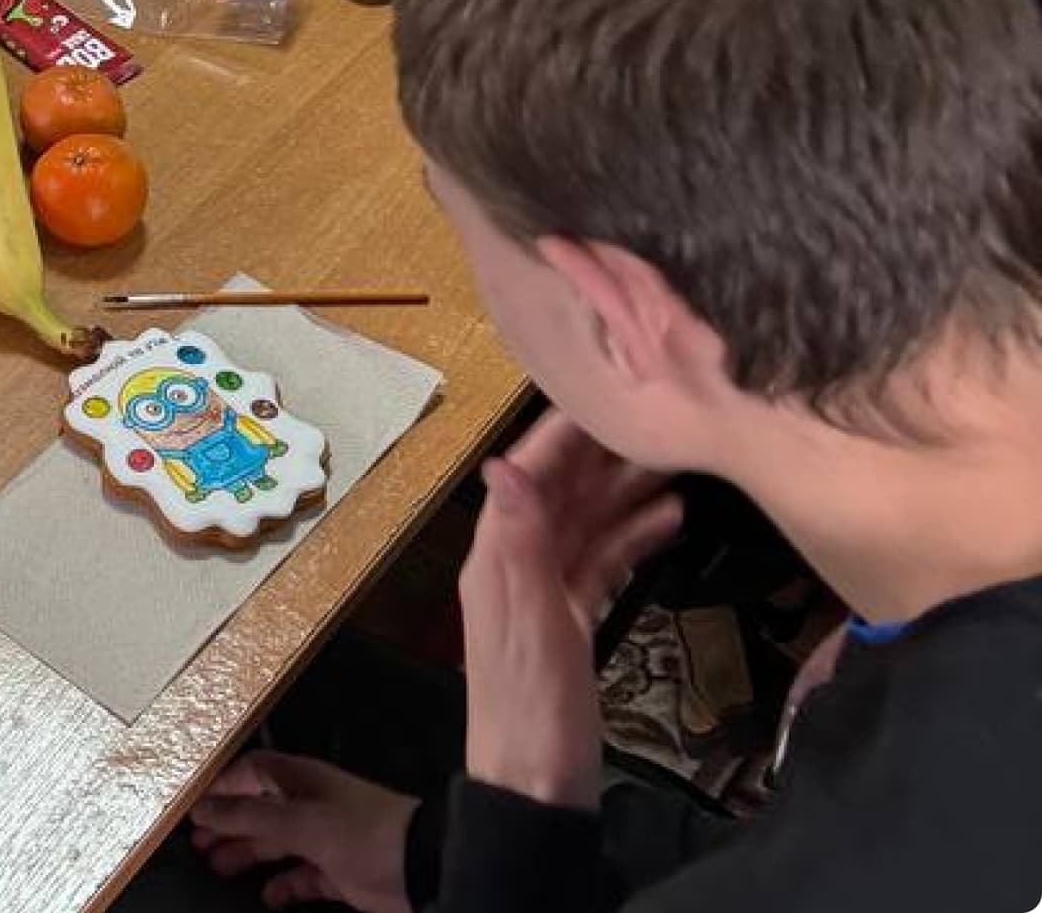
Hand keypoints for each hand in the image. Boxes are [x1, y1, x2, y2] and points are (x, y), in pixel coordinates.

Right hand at [188, 752, 417, 912]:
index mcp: (299, 781)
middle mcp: (308, 805)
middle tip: (196, 842)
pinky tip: (267, 896)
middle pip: (258, 809)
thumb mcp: (300, 822)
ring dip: (247, 853)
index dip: (221, 785)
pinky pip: (301, 877)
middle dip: (228, 823)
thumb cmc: (359, 833)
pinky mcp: (338, 873)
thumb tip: (201, 807)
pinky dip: (283, 886)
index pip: (250, 772)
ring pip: (276, 843)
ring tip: (217, 867)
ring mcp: (324, 839)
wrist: (423, 867)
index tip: (191, 804)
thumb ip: (249, 816)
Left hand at [459, 412, 682, 807]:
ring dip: (624, 489)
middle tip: (659, 416)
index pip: (527, 473)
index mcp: (496, 553)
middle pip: (560, 491)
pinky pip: (601, 561)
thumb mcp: (528, 617)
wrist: (536, 786)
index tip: (608, 389)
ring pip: (586, 522)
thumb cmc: (531, 704)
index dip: (563, 432)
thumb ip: (519, 541)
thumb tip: (504, 464)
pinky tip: (670, 518)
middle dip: (603, 452)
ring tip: (678, 458)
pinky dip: (631, 536)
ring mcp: (544, 590)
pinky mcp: (572, 618)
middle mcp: (515, 562)